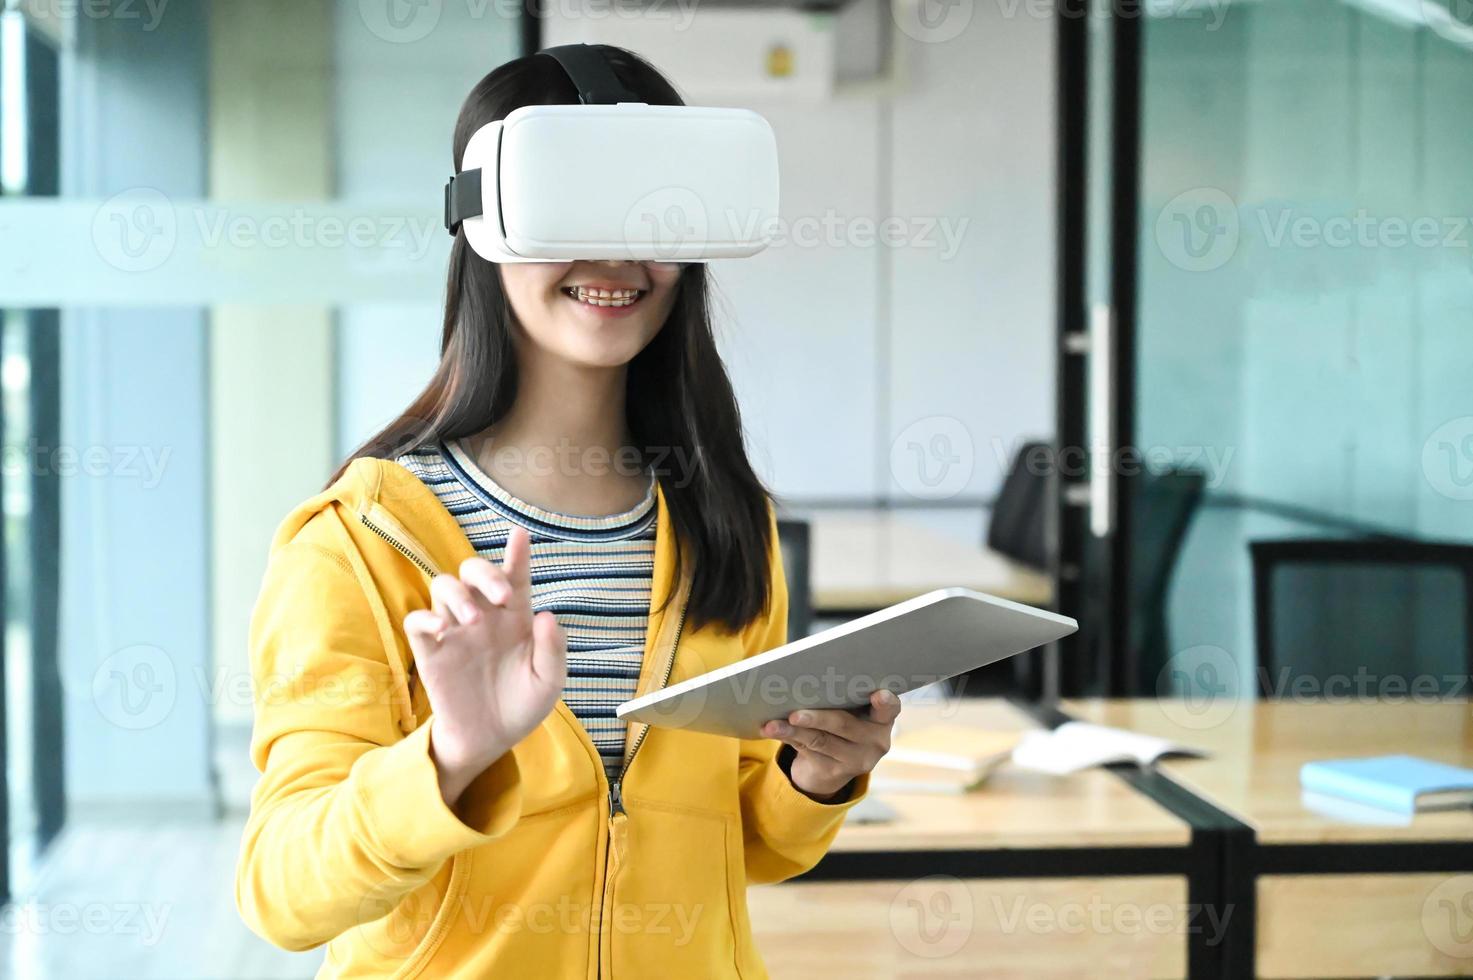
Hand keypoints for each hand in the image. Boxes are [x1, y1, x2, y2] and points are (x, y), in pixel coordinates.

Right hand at [403, 526, 566, 808]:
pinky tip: (442, 630)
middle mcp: (484, 616)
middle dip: (484, 573)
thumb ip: (552, 649)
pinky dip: (425, 618)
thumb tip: (546, 614)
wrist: (490, 740)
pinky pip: (416, 621)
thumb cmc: (522, 705)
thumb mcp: (548, 682)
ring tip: (473, 621)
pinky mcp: (431, 651)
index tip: (520, 534)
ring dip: (457, 594)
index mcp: (515, 617)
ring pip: (443, 586)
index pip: (515, 576)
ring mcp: (455, 631)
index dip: (517, 553)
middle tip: (500, 597)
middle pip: (473, 570)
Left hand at [761, 690, 901, 800]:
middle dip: (818, 717)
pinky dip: (788, 737)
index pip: (890, 708)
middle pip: (844, 725)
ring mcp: (855, 760)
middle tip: (795, 713)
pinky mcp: (834, 773)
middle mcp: (874, 742)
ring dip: (793, 730)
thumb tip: (804, 677)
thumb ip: (841, 696)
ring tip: (773, 724)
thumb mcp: (849, 711)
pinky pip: (807, 751)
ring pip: (821, 740)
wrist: (831, 767)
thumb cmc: (840, 723)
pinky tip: (772, 730)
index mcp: (882, 720)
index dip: (886, 701)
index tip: (878, 694)